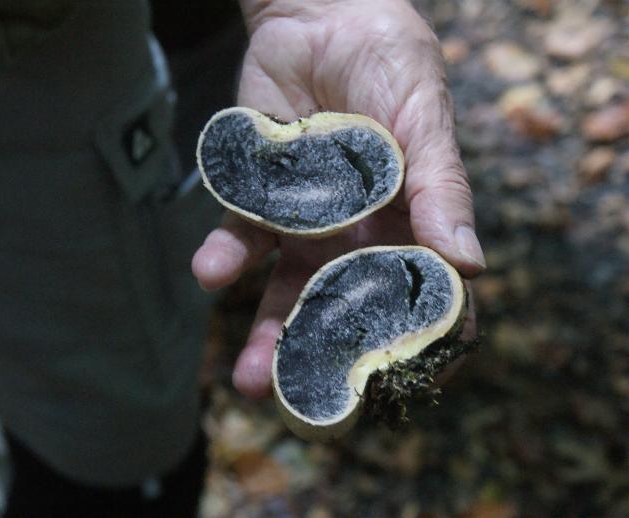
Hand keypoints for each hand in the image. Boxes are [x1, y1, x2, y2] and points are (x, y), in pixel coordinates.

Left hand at [192, 0, 484, 397]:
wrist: (323, 16)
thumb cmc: (391, 64)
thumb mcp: (424, 122)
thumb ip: (443, 191)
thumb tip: (471, 265)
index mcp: (404, 224)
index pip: (410, 295)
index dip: (408, 340)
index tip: (399, 382)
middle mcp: (352, 232)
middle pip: (339, 308)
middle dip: (320, 356)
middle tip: (300, 402)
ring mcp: (302, 217)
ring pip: (284, 288)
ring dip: (265, 332)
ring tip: (247, 378)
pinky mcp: (256, 194)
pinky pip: (239, 234)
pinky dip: (224, 256)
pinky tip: (212, 275)